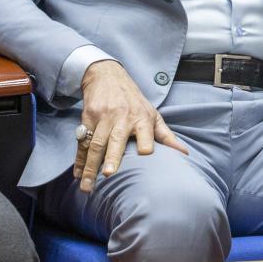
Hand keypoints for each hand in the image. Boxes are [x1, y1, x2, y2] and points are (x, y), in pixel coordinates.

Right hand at [76, 58, 188, 193]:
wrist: (108, 76)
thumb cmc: (134, 101)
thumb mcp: (153, 114)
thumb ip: (166, 136)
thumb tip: (185, 154)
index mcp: (142, 117)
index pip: (145, 132)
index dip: (146, 142)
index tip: (144, 154)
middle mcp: (122, 117)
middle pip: (116, 139)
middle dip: (112, 156)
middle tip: (108, 174)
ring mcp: (103, 117)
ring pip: (96, 143)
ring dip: (90, 166)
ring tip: (88, 186)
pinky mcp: (88, 117)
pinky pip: (82, 142)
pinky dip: (79, 160)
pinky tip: (78, 174)